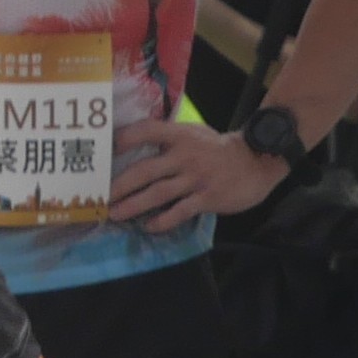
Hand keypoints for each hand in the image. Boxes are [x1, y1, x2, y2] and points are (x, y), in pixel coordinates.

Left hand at [106, 116, 289, 233]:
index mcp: (180, 135)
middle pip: (145, 170)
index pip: (147, 131)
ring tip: (114, 214)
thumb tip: (133, 140)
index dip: (125, 139)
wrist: (258, 161)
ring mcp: (196, 177)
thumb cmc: (218, 149)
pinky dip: (162, 221)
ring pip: (158, 193)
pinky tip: (148, 227)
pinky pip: (179, 212)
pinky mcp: (207, 197)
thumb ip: (168, 137)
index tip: (105, 151)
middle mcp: (185, 155)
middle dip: (119, 185)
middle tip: (99, 197)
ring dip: (133, 205)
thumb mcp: (195, 133)